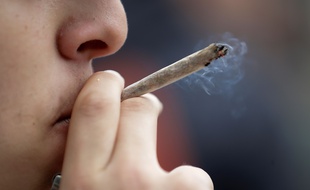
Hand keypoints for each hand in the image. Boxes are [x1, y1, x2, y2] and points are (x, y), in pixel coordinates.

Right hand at [60, 71, 212, 189]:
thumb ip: (80, 165)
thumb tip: (92, 131)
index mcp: (80, 182)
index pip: (94, 107)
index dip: (105, 87)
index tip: (112, 86)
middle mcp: (118, 180)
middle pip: (137, 106)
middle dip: (139, 102)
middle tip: (144, 110)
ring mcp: (155, 186)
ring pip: (170, 141)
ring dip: (159, 147)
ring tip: (158, 177)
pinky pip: (192, 175)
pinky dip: (185, 183)